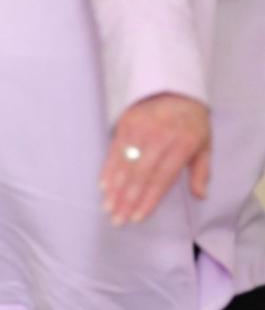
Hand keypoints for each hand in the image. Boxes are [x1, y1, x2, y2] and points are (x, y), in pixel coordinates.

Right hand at [100, 93, 210, 225]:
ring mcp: (140, 130)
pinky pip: (114, 151)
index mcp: (182, 145)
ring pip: (125, 165)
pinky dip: (108, 170)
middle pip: (140, 175)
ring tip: (108, 207)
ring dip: (115, 189)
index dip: (148, 199)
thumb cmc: (191, 123)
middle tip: (117, 219)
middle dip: (127, 200)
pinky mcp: (125, 124)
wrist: (174, 89)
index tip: (137, 217)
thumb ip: (201, 170)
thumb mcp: (205, 144)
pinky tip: (103, 186)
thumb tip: (200, 196)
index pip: (162, 178)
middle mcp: (159, 138)